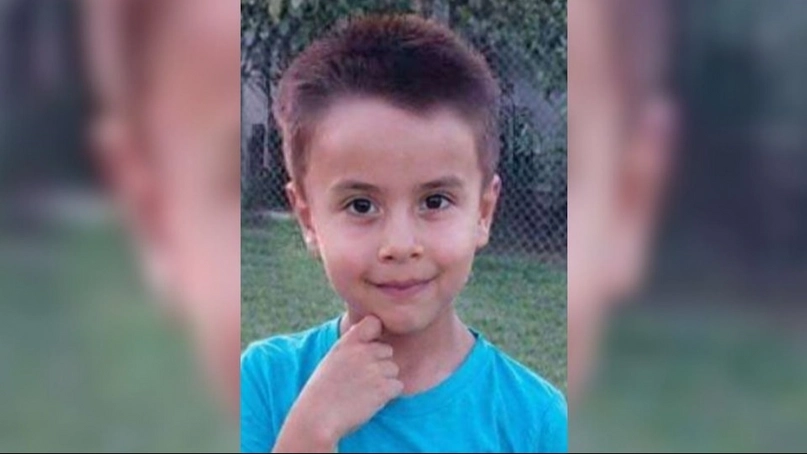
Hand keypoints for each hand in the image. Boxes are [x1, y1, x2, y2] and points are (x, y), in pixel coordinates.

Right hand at [273, 316, 402, 451]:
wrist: (317, 418)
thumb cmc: (321, 393)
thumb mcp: (332, 361)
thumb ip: (351, 349)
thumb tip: (370, 342)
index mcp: (347, 343)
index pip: (374, 322)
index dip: (376, 334)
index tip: (370, 346)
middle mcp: (363, 352)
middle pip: (387, 351)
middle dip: (380, 364)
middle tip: (362, 381)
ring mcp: (374, 369)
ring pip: (393, 369)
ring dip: (384, 381)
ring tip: (363, 393)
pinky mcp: (383, 387)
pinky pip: (397, 386)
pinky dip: (388, 395)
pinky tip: (370, 401)